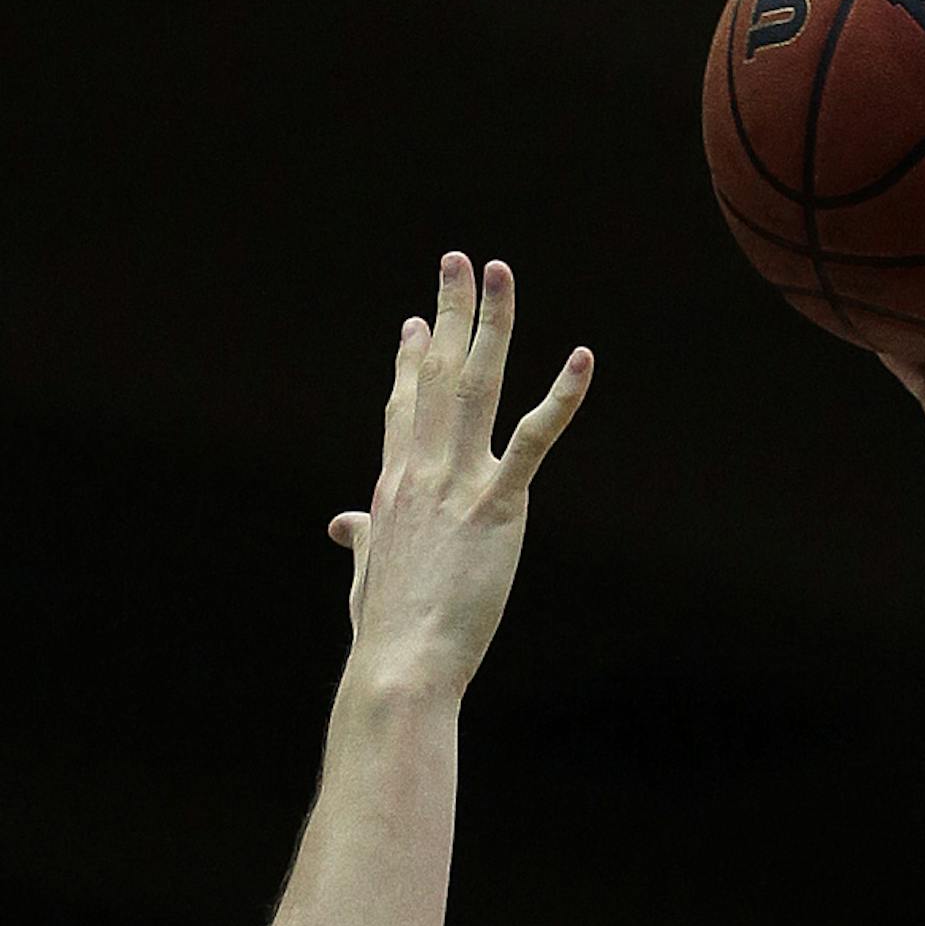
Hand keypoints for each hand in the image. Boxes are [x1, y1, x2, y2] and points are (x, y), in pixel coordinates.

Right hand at [330, 252, 590, 694]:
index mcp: (393, 487)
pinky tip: (581, 360)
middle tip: (457, 262)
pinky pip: (532, 442)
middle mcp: (420, 472)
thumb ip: (362, 540)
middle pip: (436, 376)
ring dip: (489, 323)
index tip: (416, 323)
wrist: (400, 664)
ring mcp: (458, 484)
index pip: (404, 408)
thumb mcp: (368, 575)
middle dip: (447, 314)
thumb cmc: (385, 632)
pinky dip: (559, 398)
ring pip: (475, 385)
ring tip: (499, 272)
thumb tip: (342, 526)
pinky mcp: (498, 507)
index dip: (411, 361)